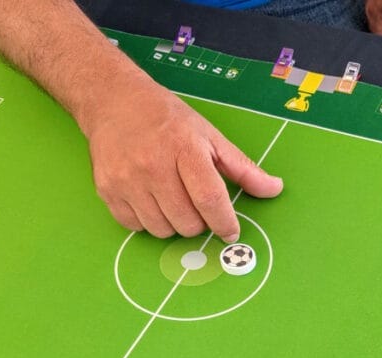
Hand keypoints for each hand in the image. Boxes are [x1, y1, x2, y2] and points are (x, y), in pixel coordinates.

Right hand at [81, 76, 282, 241]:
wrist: (114, 101)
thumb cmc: (167, 120)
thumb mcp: (209, 136)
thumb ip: (242, 168)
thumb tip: (274, 189)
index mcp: (184, 148)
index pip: (209, 198)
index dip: (224, 222)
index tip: (230, 231)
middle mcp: (153, 165)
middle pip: (187, 222)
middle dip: (199, 222)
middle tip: (195, 203)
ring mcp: (127, 179)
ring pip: (162, 230)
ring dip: (173, 224)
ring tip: (172, 199)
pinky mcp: (107, 190)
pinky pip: (136, 228)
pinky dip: (148, 222)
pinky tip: (150, 199)